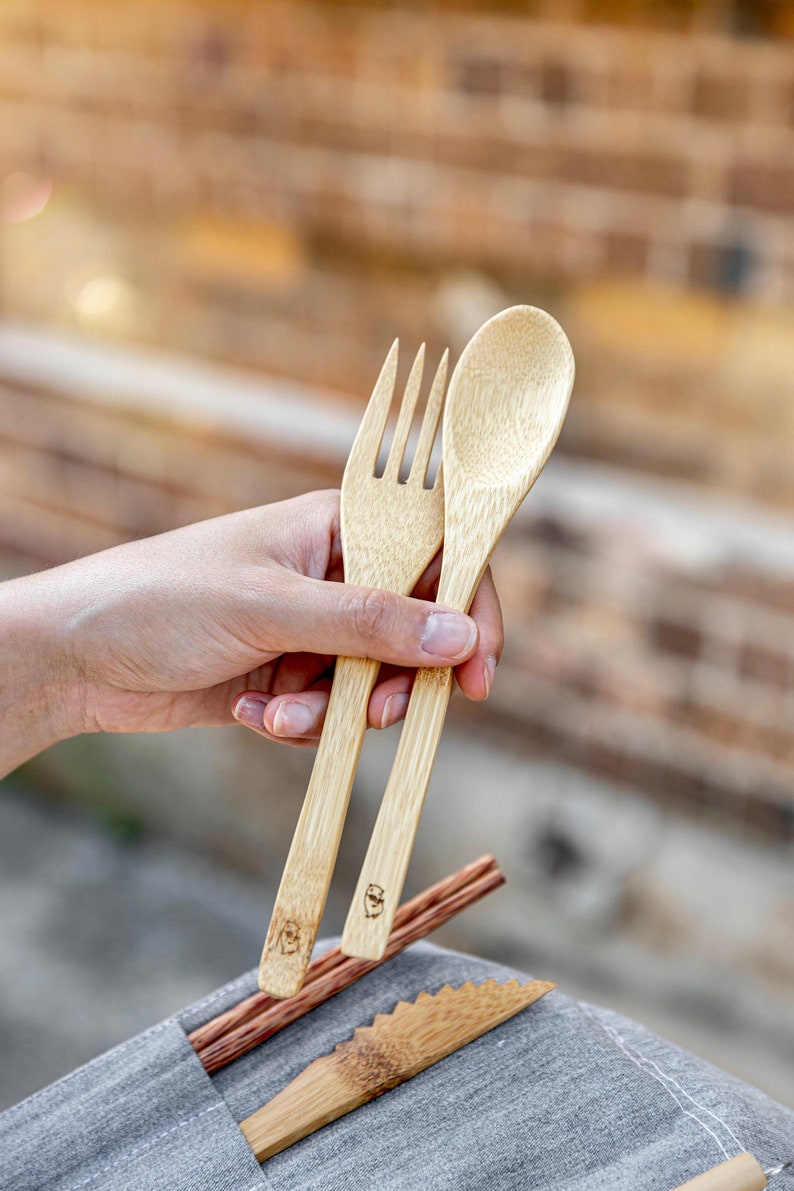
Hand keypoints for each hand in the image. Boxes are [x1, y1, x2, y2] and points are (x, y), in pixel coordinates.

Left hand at [3, 491, 501, 764]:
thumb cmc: (163, 601)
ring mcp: (308, 628)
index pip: (436, 554)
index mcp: (338, 527)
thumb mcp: (271, 608)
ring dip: (335, 711)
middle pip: (414, 630)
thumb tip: (460, 636)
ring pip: (371, 681)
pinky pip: (329, 710)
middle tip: (377, 715)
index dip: (468, 609)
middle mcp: (332, 574)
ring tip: (279, 715)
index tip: (478, 670)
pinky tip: (250, 714)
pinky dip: (300, 723)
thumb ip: (369, 624)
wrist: (75, 658)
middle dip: (395, 681)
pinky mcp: (284, 675)